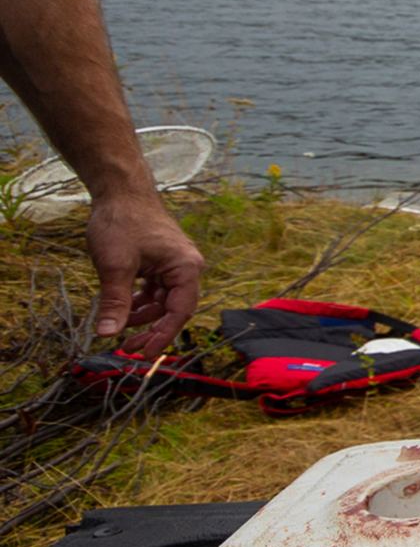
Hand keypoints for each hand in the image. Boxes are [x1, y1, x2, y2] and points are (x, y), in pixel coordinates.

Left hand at [85, 190, 203, 355]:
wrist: (120, 192)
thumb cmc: (123, 222)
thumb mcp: (115, 267)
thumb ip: (114, 303)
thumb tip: (106, 334)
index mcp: (186, 268)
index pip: (180, 312)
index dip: (163, 336)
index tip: (144, 354)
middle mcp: (186, 267)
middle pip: (172, 309)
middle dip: (149, 329)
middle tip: (125, 348)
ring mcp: (174, 265)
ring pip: (162, 302)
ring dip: (141, 316)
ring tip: (117, 325)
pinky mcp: (161, 262)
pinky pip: (155, 290)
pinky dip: (139, 301)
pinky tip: (122, 307)